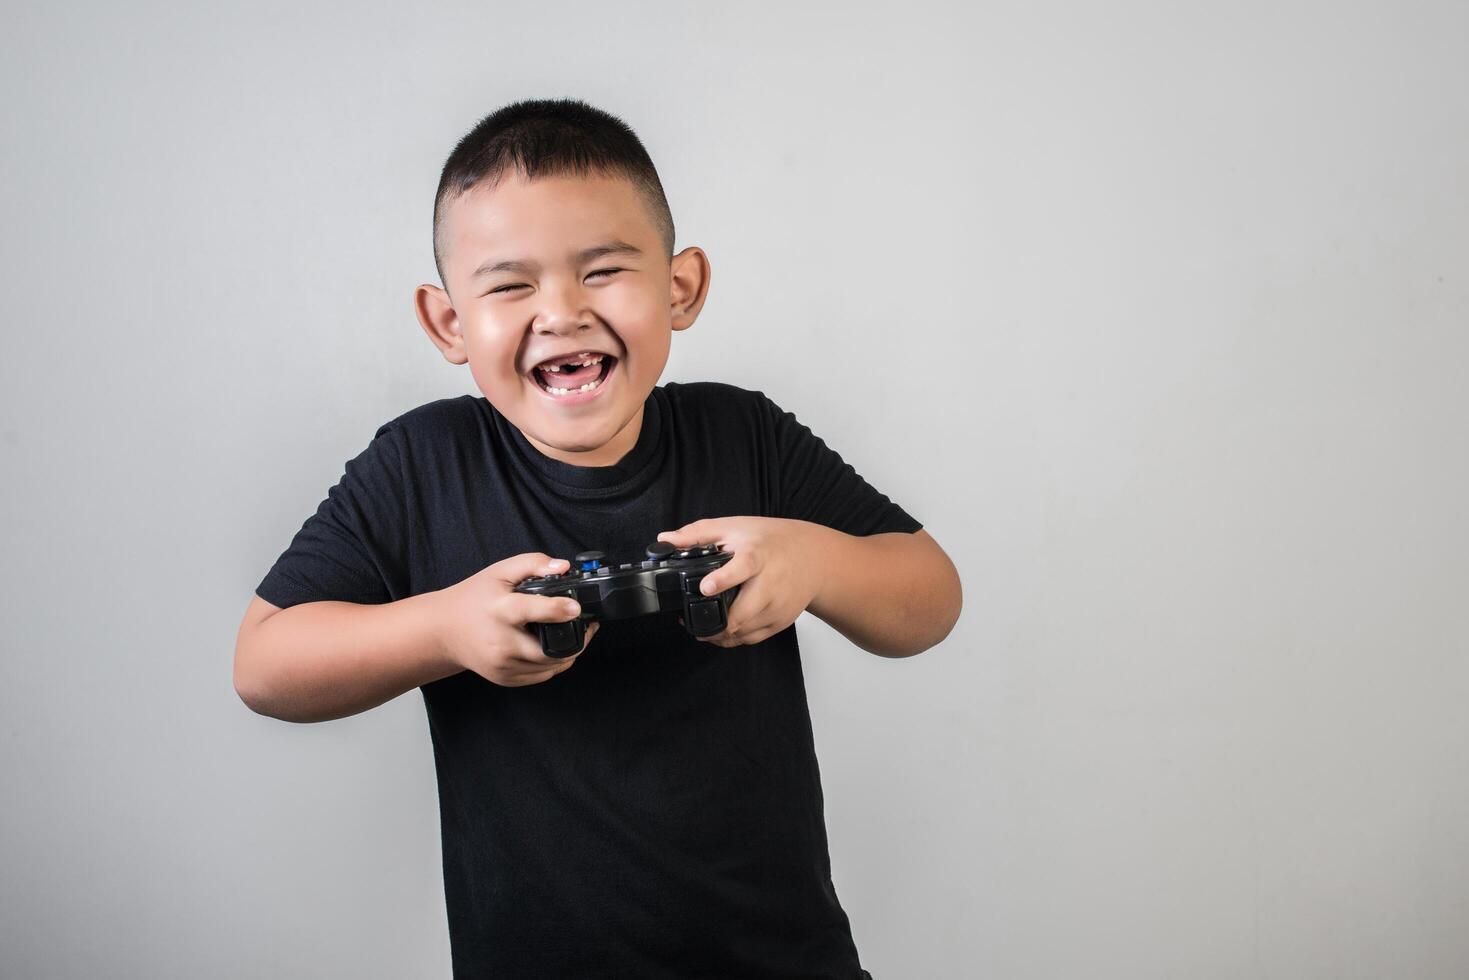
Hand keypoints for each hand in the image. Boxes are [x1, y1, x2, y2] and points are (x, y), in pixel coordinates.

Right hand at [432, 552, 598, 686]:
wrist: (444, 630)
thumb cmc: (474, 598)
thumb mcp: (500, 571)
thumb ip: (533, 563)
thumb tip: (563, 567)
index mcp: (500, 610)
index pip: (532, 611)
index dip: (557, 610)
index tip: (575, 608)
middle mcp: (500, 642)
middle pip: (549, 649)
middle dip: (577, 639)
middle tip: (589, 625)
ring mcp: (502, 665)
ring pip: (550, 666)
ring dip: (569, 652)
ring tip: (575, 634)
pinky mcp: (505, 678)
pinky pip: (541, 676)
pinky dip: (554, 664)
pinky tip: (555, 647)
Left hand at [657, 517, 825, 647]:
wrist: (814, 558)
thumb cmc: (773, 540)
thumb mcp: (735, 527)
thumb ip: (698, 534)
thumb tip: (665, 539)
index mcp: (758, 555)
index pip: (743, 567)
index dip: (723, 579)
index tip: (705, 587)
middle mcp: (771, 584)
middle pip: (742, 613)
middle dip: (713, 622)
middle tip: (688, 620)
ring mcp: (778, 606)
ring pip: (743, 632)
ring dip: (718, 633)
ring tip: (699, 626)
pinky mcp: (781, 621)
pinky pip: (752, 639)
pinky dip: (733, 639)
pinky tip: (720, 630)